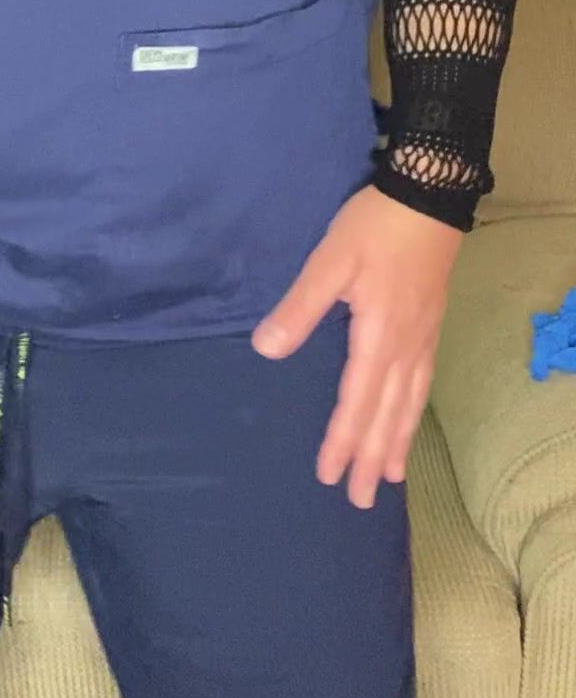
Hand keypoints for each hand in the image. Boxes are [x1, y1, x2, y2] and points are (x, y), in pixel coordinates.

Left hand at [250, 184, 463, 508]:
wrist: (428, 197)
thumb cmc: (374, 227)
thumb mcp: (329, 261)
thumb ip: (299, 308)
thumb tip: (267, 350)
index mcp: (378, 336)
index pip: (355, 402)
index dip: (341, 441)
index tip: (329, 476)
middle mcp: (405, 347)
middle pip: (387, 414)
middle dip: (371, 458)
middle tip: (359, 500)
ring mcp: (422, 338)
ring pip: (409, 404)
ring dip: (396, 442)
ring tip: (389, 477)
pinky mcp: (430, 325)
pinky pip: (423, 384)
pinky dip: (413, 412)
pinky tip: (408, 420)